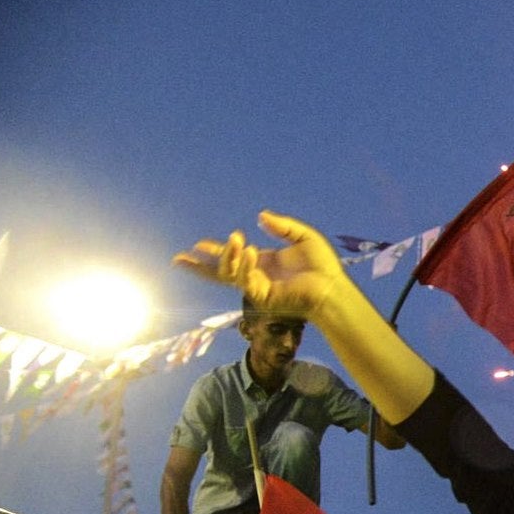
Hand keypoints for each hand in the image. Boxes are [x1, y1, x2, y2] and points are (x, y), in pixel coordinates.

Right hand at [174, 211, 351, 325]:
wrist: (333, 288)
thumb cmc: (323, 267)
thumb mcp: (303, 237)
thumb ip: (282, 226)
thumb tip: (260, 216)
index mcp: (264, 263)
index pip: (233, 258)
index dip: (216, 251)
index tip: (197, 246)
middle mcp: (257, 276)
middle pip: (220, 273)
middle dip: (200, 266)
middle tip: (179, 258)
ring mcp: (258, 288)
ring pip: (229, 274)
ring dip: (227, 255)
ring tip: (236, 239)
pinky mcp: (262, 296)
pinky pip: (244, 280)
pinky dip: (243, 264)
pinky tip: (249, 250)